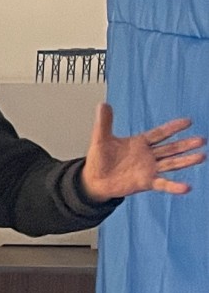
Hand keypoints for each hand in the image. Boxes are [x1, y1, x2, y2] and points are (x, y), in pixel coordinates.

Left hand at [81, 103, 204, 199]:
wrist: (94, 180)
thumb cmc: (99, 160)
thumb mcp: (100, 139)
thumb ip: (104, 123)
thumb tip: (102, 104)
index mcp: (140, 143)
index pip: (160, 133)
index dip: (173, 128)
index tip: (188, 121)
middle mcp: (148, 156)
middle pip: (171, 148)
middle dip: (186, 144)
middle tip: (202, 140)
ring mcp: (149, 169)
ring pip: (171, 163)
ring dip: (186, 161)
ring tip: (202, 156)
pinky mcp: (146, 182)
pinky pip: (162, 184)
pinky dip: (174, 186)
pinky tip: (186, 187)